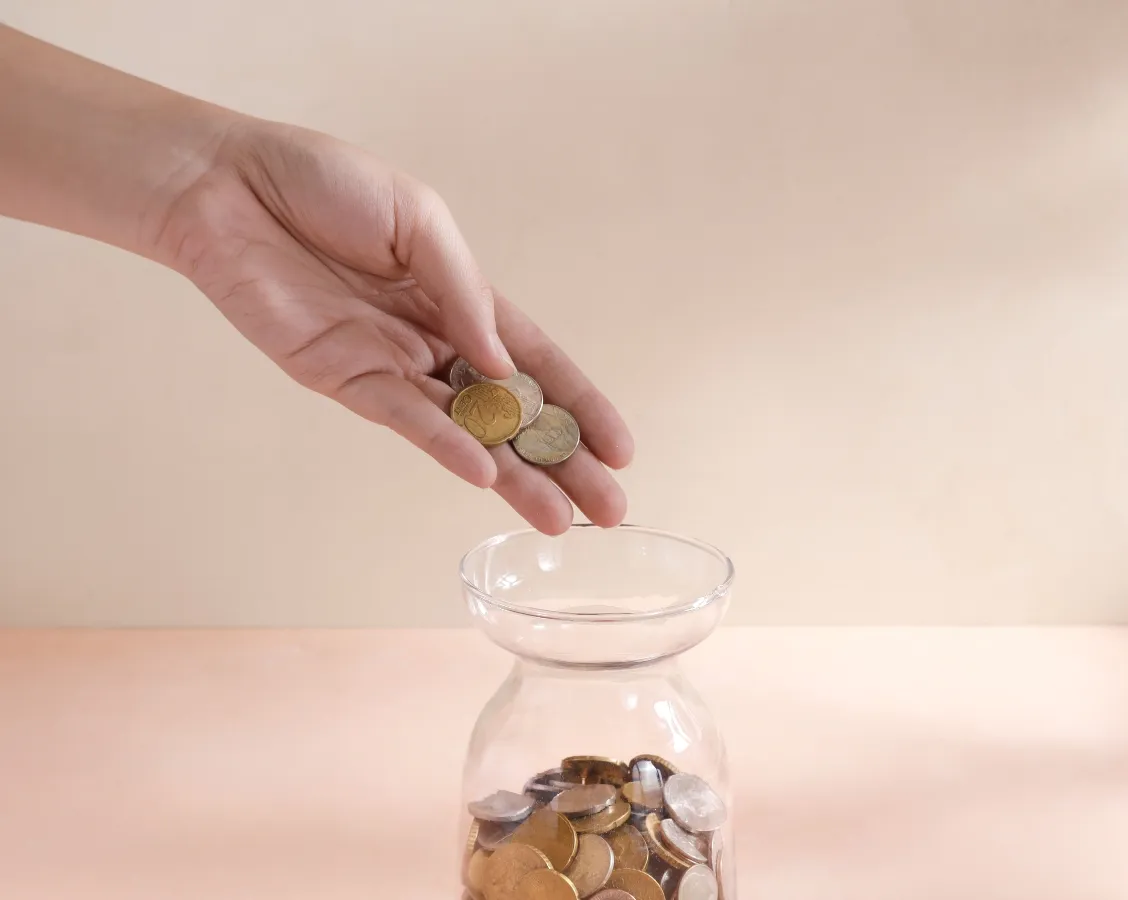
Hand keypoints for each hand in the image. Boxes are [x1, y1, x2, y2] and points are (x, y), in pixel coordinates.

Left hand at [153, 119, 632, 533]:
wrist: (228, 188)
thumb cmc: (326, 185)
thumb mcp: (419, 218)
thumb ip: (462, 290)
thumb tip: (499, 359)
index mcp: (463, 298)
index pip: (536, 361)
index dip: (581, 405)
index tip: (623, 447)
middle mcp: (435, 341)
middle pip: (512, 413)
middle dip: (562, 460)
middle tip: (608, 509)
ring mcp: (392, 366)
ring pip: (468, 433)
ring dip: (514, 476)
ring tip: (561, 519)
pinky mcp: (344, 379)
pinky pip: (406, 420)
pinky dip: (446, 447)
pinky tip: (485, 475)